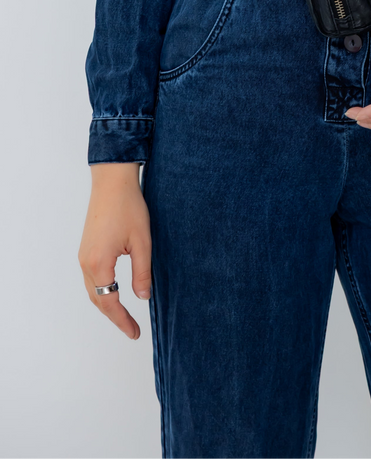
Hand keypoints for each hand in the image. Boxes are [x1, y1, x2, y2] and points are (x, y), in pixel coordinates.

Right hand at [78, 163, 151, 339]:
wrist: (112, 182)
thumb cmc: (129, 207)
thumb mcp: (142, 242)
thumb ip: (142, 272)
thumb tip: (143, 298)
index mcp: (99, 264)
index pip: (109, 303)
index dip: (122, 320)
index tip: (135, 333)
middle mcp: (86, 263)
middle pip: (97, 300)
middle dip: (114, 316)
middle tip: (132, 329)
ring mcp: (83, 256)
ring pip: (92, 291)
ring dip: (106, 304)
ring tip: (124, 316)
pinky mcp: (85, 249)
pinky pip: (91, 279)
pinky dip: (101, 291)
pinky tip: (114, 292)